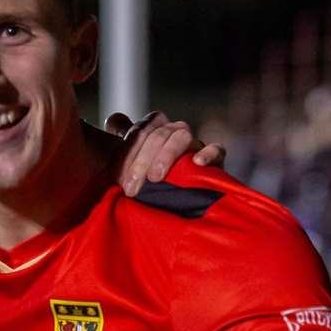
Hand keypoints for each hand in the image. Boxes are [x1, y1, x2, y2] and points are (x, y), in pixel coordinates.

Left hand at [104, 110, 225, 195]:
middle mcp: (175, 135)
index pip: (145, 125)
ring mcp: (195, 147)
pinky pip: (217, 149)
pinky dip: (208, 153)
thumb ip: (122, 142)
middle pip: (159, 133)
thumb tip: (113, 119)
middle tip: (131, 188)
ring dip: (166, 155)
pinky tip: (197, 163)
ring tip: (155, 179)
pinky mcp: (216, 163)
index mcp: (156, 132)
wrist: (174, 211)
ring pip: (182, 135)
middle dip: (142, 160)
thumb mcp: (130, 166)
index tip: (117, 175)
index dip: (130, 146)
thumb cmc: (147, 187)